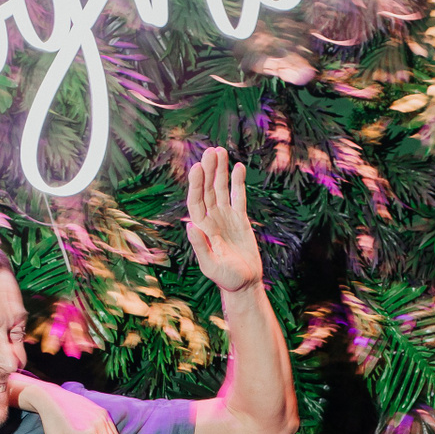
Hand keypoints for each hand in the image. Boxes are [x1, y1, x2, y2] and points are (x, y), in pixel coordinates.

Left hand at [186, 147, 263, 294]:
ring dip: (220, 171)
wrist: (244, 283)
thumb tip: (190, 225)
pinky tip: (238, 167)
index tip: (197, 166)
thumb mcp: (211, 265)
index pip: (196, 201)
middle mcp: (211, 219)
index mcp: (202, 227)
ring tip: (220, 151)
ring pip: (221, 188)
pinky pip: (238, 196)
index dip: (196, 184)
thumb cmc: (226, 278)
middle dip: (208, 170)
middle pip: (207, 189)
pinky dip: (238, 182)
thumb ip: (201, 246)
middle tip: (211, 150)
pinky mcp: (239, 218)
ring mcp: (225, 217)